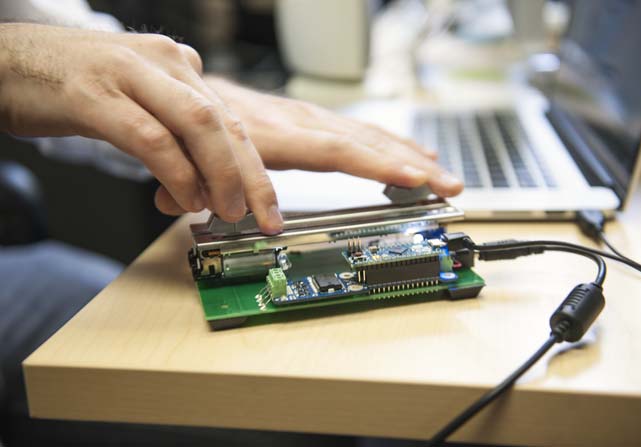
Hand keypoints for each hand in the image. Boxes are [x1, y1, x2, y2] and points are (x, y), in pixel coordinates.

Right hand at [0, 24, 282, 233]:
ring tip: (227, 213)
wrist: (2, 60)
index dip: (255, 168)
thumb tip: (203, 187)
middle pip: (225, 124)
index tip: (269, 207)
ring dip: (220, 177)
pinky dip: (176, 174)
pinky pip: (151, 139)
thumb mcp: (138, 106)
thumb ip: (173, 138)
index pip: (231, 121)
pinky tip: (185, 201)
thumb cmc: (72, 87)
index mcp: (177, 66)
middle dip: (252, 177)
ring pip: (198, 126)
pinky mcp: (93, 94)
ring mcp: (128, 74)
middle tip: (264, 218)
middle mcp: (163, 63)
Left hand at [205, 76, 462, 195]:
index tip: (414, 178)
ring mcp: (306, 119)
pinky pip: (358, 132)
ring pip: (367, 135)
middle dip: (412, 164)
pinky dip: (389, 143)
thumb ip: (193, 185)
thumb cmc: (192, 126)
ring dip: (409, 154)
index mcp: (268, 133)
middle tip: (448, 185)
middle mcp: (295, 121)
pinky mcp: (311, 122)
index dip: (376, 164)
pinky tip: (412, 152)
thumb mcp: (187, 157)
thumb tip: (209, 210)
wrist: (188, 93)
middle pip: (364, 141)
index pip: (333, 149)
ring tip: (443, 174)